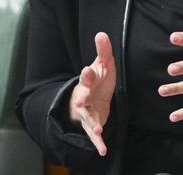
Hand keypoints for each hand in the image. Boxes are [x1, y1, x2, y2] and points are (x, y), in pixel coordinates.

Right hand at [69, 32, 115, 155]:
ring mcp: (86, 111)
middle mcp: (84, 96)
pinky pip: (94, 134)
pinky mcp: (92, 123)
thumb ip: (103, 51)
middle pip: (81, 97)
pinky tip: (103, 150)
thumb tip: (101, 33)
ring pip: (86, 118)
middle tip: (79, 103)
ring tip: (98, 130)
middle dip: (81, 99)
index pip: (87, 76)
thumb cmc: (97, 79)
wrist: (89, 98)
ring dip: (91, 124)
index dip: (88, 73)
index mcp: (88, 80)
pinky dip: (98, 142)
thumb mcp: (102, 64)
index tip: (88, 69)